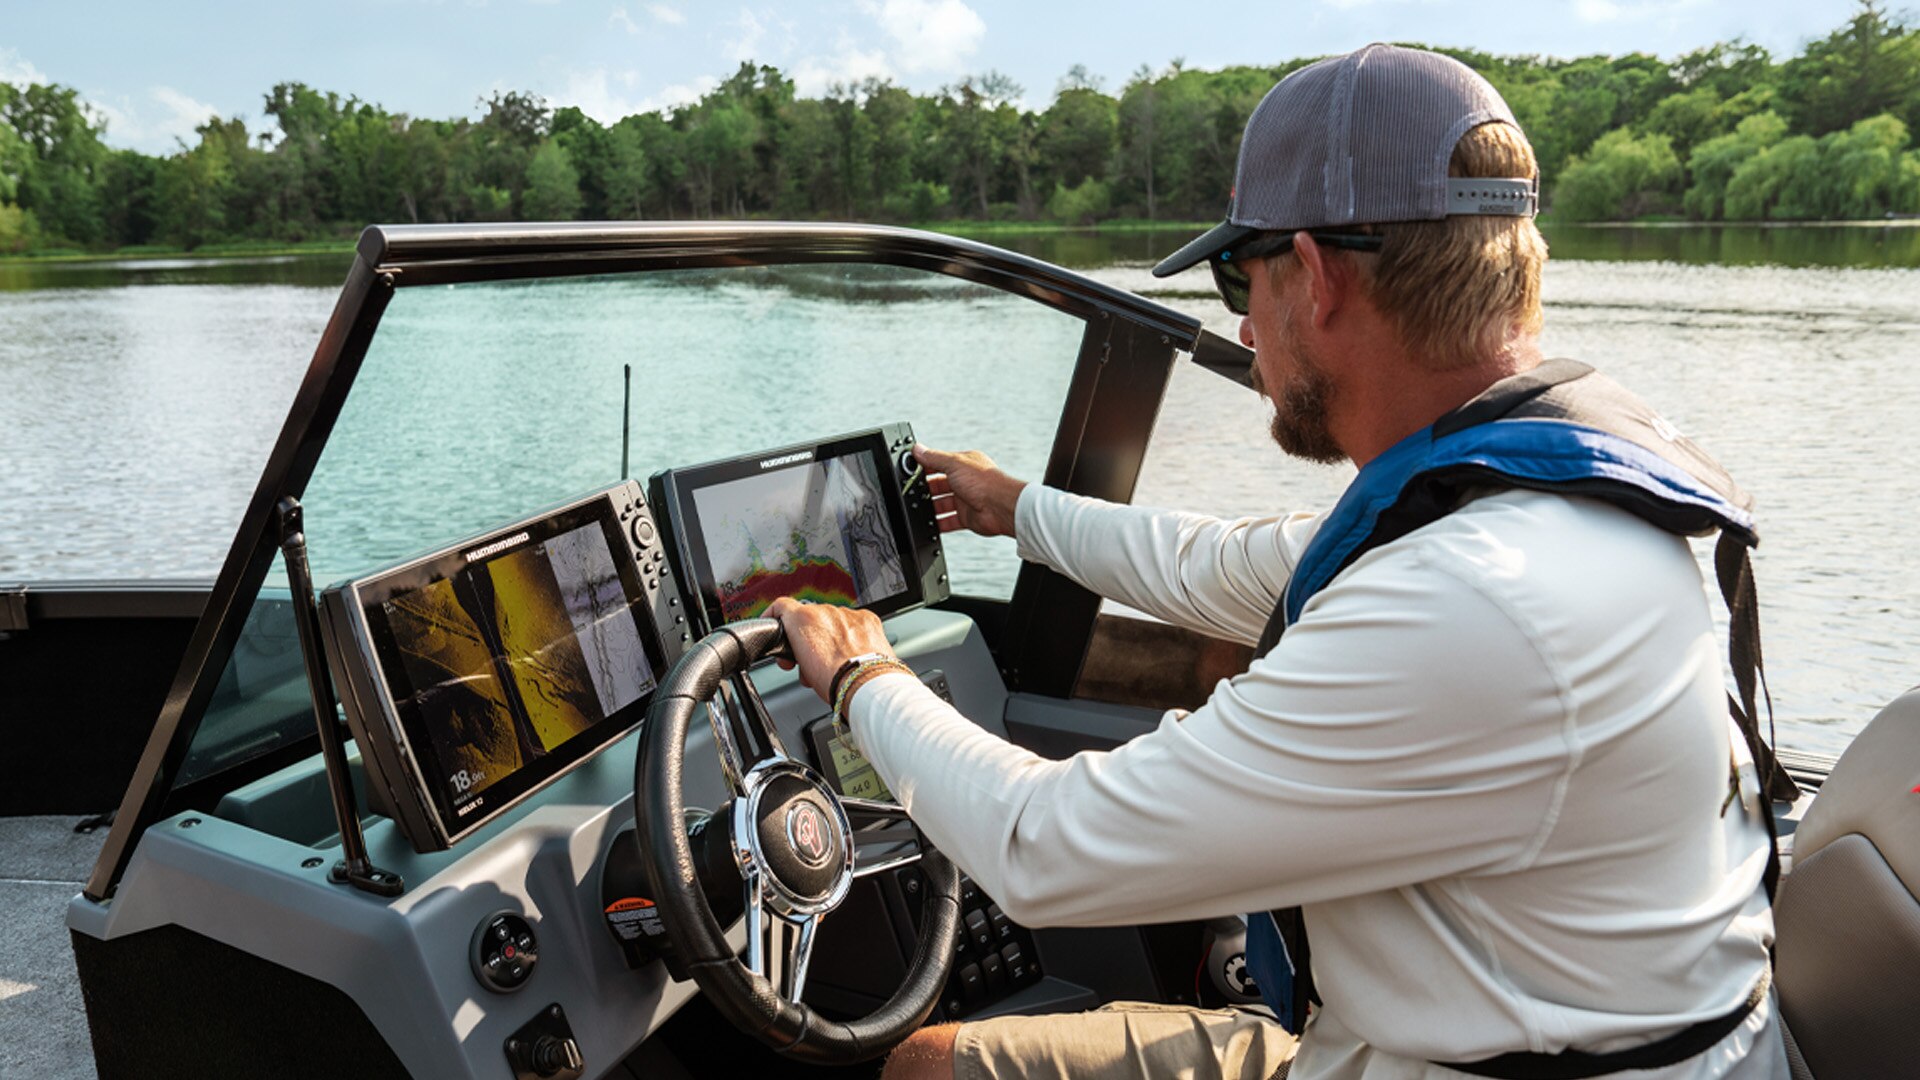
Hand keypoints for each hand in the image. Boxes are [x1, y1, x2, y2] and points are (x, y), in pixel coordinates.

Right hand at [767, 597, 895, 703]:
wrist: (866, 685)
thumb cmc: (834, 681)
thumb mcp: (801, 667)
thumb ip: (797, 651)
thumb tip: (801, 652)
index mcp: (803, 619)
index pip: (781, 607)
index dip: (775, 616)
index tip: (775, 624)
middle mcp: (825, 611)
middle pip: (809, 619)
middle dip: (806, 639)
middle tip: (806, 659)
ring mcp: (848, 614)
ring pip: (832, 622)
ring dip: (829, 637)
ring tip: (832, 662)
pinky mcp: (867, 619)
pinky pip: (853, 623)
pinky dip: (851, 636)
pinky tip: (851, 653)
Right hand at [913, 444, 1026, 538]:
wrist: (1001, 507)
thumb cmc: (985, 482)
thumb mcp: (954, 463)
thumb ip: (934, 458)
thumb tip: (918, 449)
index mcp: (964, 465)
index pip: (940, 464)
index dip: (926, 467)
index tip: (911, 470)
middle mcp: (965, 482)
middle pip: (939, 485)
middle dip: (926, 489)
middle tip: (912, 492)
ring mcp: (966, 500)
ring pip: (942, 504)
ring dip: (931, 507)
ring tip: (918, 508)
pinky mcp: (967, 518)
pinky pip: (949, 522)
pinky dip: (939, 524)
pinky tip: (930, 524)